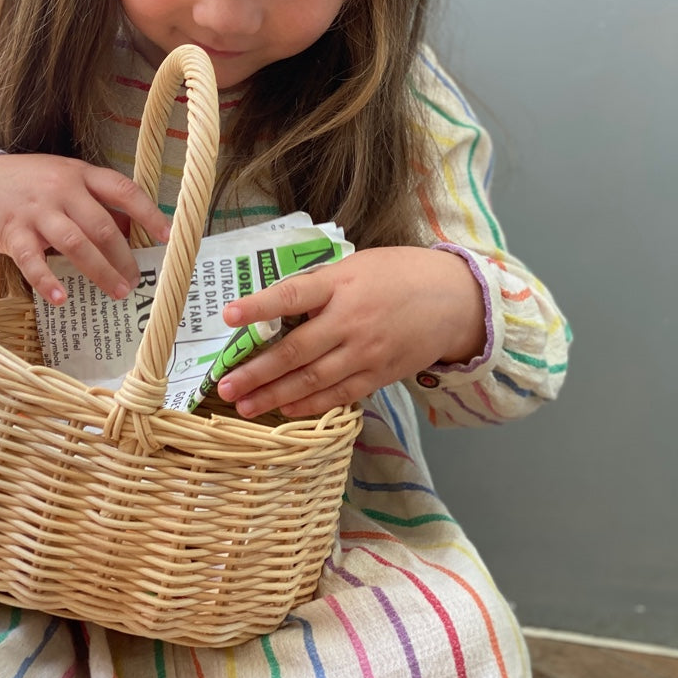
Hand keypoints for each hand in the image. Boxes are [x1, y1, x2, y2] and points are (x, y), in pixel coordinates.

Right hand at [0, 153, 171, 303]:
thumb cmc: (25, 185)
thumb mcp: (62, 182)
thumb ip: (92, 203)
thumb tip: (129, 234)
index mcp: (79, 174)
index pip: (123, 190)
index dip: (149, 213)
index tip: (168, 236)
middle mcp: (61, 188)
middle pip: (103, 225)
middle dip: (124, 257)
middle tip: (136, 281)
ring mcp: (36, 209)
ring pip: (76, 243)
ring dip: (100, 271)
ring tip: (117, 292)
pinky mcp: (11, 231)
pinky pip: (33, 260)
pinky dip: (49, 281)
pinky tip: (63, 299)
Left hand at [216, 246, 486, 417]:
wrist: (453, 299)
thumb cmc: (397, 275)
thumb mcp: (355, 266)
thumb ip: (319, 286)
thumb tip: (276, 307)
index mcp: (341, 284)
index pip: (292, 294)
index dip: (258, 306)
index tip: (227, 315)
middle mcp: (350, 320)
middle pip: (295, 351)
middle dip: (256, 371)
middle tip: (224, 386)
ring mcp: (365, 352)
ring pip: (312, 380)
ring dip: (274, 396)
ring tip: (243, 407)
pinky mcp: (379, 375)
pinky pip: (338, 395)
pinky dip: (309, 406)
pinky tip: (285, 411)